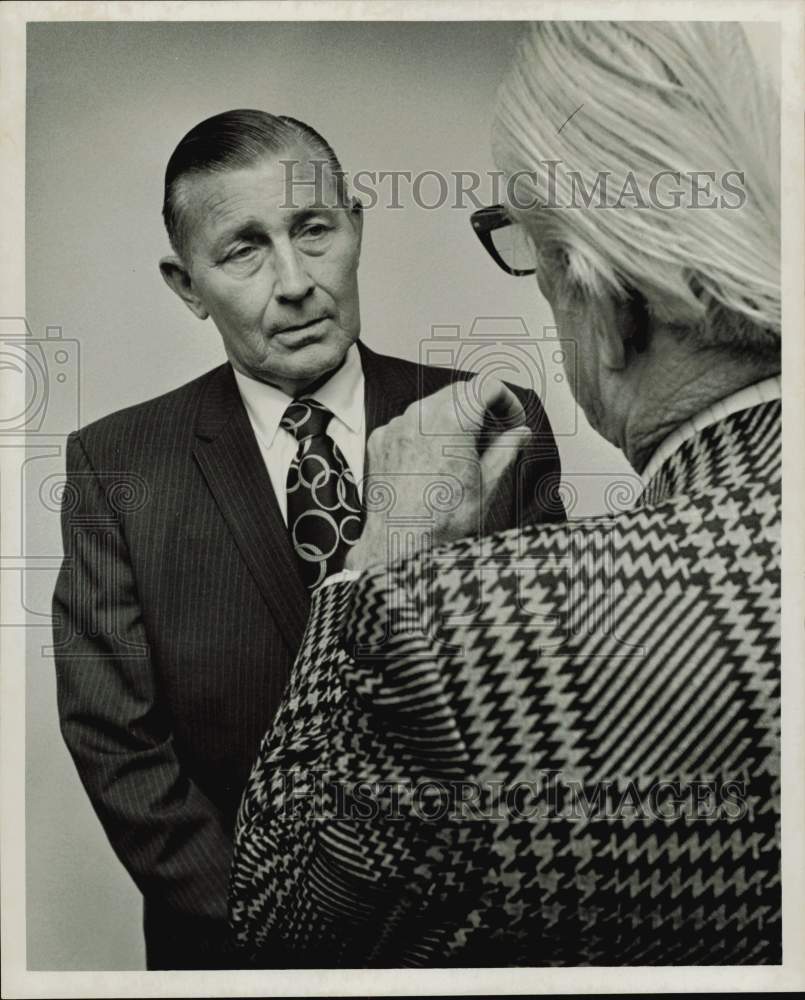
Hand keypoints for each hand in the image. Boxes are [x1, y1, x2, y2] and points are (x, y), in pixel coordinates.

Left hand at [346, 376, 530, 570]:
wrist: (400, 543)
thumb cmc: (442, 518)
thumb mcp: (487, 482)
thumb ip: (507, 449)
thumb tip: (521, 433)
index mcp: (453, 418)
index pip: (486, 386)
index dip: (507, 400)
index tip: (513, 421)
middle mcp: (420, 414)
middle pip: (459, 392)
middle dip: (481, 409)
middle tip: (494, 437)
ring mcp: (396, 426)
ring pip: (431, 408)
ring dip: (451, 421)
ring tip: (461, 455)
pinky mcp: (379, 440)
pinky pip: (407, 425)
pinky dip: (424, 435)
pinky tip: (431, 464)